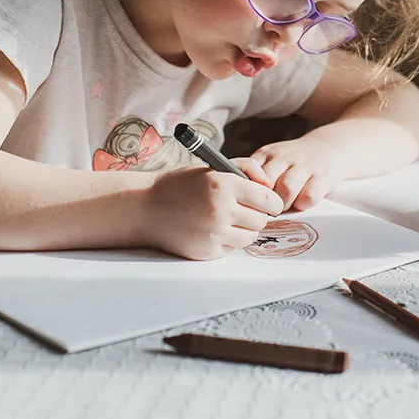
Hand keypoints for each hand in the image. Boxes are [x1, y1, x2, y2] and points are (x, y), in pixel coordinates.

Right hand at [142, 158, 283, 260]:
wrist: (146, 207)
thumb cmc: (181, 184)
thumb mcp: (213, 167)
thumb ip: (246, 169)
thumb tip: (269, 185)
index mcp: (224, 184)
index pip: (268, 199)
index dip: (272, 202)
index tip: (269, 203)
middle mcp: (220, 209)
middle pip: (262, 220)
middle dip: (256, 215)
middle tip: (243, 210)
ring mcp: (213, 232)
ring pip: (250, 237)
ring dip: (244, 230)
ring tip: (227, 220)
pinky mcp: (206, 251)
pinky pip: (232, 249)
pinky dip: (227, 241)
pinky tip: (211, 229)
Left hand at [251, 136, 344, 211]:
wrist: (329, 147)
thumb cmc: (293, 161)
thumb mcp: (271, 160)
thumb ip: (254, 175)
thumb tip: (238, 200)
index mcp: (266, 153)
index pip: (248, 173)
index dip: (247, 192)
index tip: (249, 202)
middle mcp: (284, 157)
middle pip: (266, 184)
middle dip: (264, 203)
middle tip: (267, 210)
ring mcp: (304, 166)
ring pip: (286, 189)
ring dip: (283, 205)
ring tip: (284, 208)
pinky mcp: (323, 176)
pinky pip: (308, 196)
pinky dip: (302, 205)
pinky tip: (301, 203)